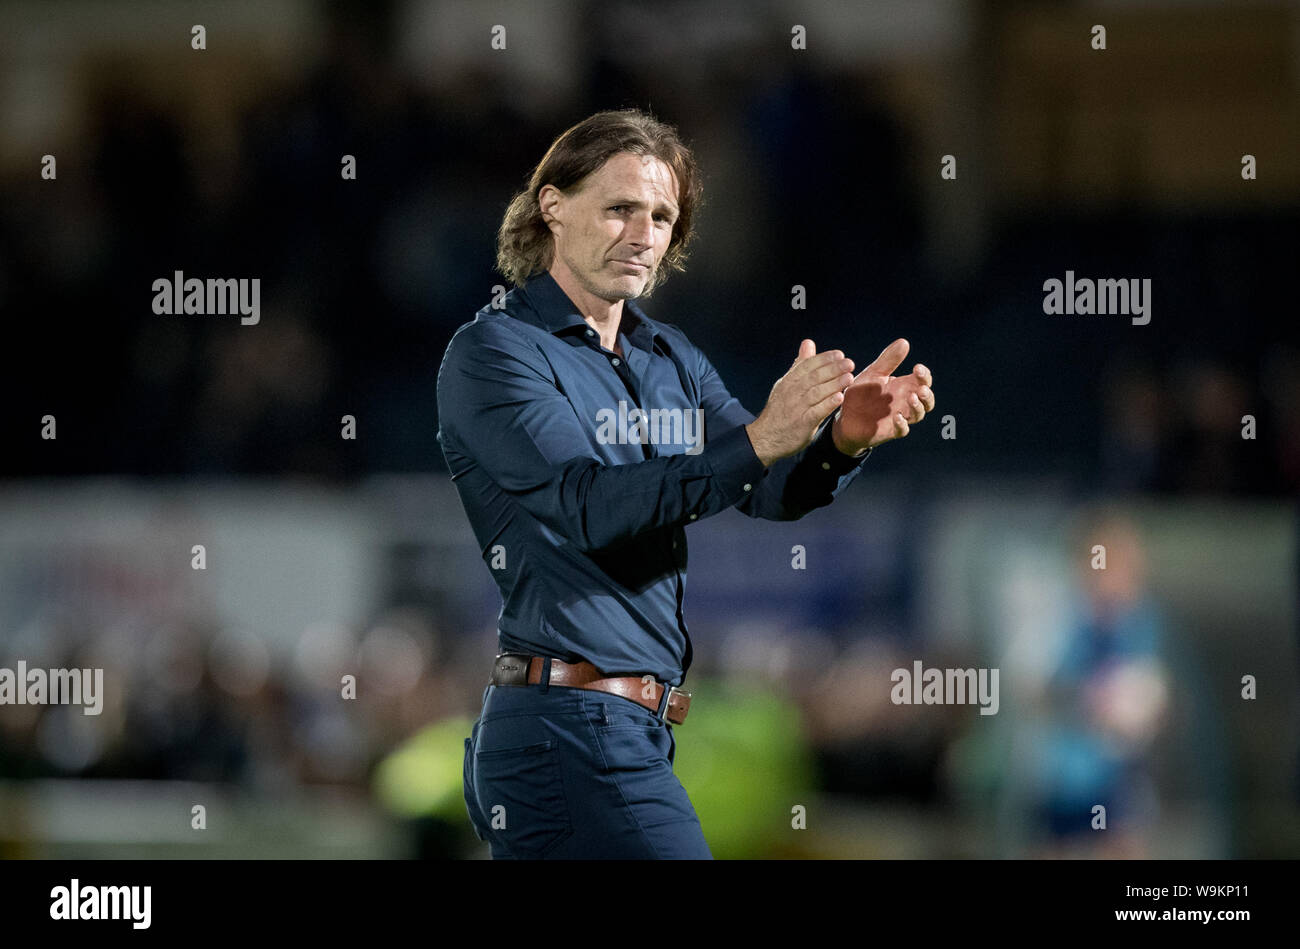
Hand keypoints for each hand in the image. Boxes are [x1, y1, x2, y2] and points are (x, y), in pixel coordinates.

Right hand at [745, 339, 854, 465]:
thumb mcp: (786, 384)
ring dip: (833, 384)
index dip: (823, 359)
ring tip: (849, 377)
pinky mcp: (802, 423)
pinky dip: (827, 404)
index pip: (807, 366)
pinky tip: (839, 398)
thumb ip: (800, 365)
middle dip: (832, 369)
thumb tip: (808, 343)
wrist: (765, 438)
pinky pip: (815, 412)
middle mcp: (792, 392)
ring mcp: (796, 408)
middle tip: (849, 363)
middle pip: (814, 377)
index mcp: (789, 381)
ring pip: (816, 393)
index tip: (839, 354)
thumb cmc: (780, 410)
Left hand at [831, 338, 934, 453]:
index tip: (917, 368)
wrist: (843, 416)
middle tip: (920, 388)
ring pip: (918, 414)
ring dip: (918, 407)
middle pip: (927, 400)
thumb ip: (888, 360)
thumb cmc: (861, 394)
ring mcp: (899, 416)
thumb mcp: (873, 373)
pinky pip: (902, 430)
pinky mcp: (889, 431)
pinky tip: (897, 416)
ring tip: (911, 398)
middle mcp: (905, 402)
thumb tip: (904, 342)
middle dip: (927, 394)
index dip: (924, 375)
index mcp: (904, 386)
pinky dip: (902, 424)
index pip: (922, 381)